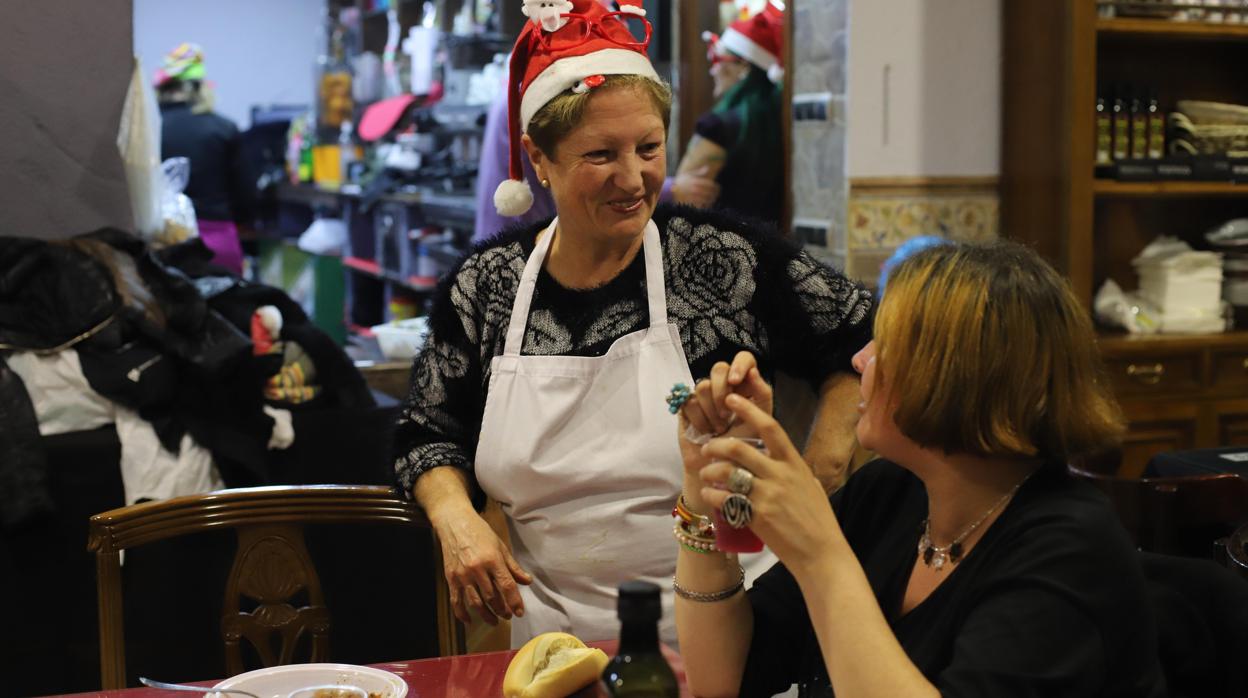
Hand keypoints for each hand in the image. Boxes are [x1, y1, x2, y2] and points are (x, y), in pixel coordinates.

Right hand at [433, 508, 532, 625]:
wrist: (455, 523)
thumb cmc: (480, 533)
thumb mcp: (500, 546)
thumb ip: (513, 566)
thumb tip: (527, 581)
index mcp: (492, 559)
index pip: (507, 586)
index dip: (514, 601)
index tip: (519, 612)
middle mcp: (477, 569)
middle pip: (492, 597)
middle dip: (502, 610)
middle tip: (508, 616)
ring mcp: (462, 575)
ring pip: (476, 602)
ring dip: (486, 615)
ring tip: (494, 621)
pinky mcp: (451, 578)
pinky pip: (456, 601)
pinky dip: (462, 614)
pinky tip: (469, 621)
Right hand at [671, 167, 720, 207]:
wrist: (669, 190)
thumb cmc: (681, 182)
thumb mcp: (688, 175)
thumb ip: (699, 172)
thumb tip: (707, 168)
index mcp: (694, 181)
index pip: (709, 184)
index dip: (715, 186)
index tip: (718, 188)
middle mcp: (693, 188)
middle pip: (708, 192)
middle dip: (715, 194)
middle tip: (717, 195)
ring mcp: (691, 196)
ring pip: (705, 199)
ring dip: (711, 200)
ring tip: (713, 200)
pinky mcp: (689, 203)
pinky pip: (699, 205)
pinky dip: (704, 205)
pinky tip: (706, 205)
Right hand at [678, 352, 772, 475]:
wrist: (724, 468)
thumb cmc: (746, 445)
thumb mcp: (762, 421)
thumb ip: (762, 395)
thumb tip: (754, 371)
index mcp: (745, 385)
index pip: (743, 358)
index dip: (739, 365)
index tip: (736, 382)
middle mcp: (724, 386)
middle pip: (719, 367)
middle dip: (722, 391)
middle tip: (727, 415)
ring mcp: (704, 396)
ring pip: (703, 385)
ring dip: (712, 411)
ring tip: (719, 429)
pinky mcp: (687, 407)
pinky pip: (689, 402)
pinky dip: (700, 420)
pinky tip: (706, 432)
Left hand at [697, 393, 843, 572]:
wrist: (821, 554)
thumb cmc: (818, 521)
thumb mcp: (812, 487)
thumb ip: (795, 471)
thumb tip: (784, 461)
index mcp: (794, 463)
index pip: (770, 427)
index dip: (748, 410)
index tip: (731, 399)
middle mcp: (780, 475)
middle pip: (739, 448)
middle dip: (717, 445)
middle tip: (708, 448)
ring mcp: (768, 496)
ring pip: (727, 472)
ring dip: (710, 471)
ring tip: (706, 475)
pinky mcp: (757, 516)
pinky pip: (724, 498)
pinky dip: (712, 495)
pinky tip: (711, 496)